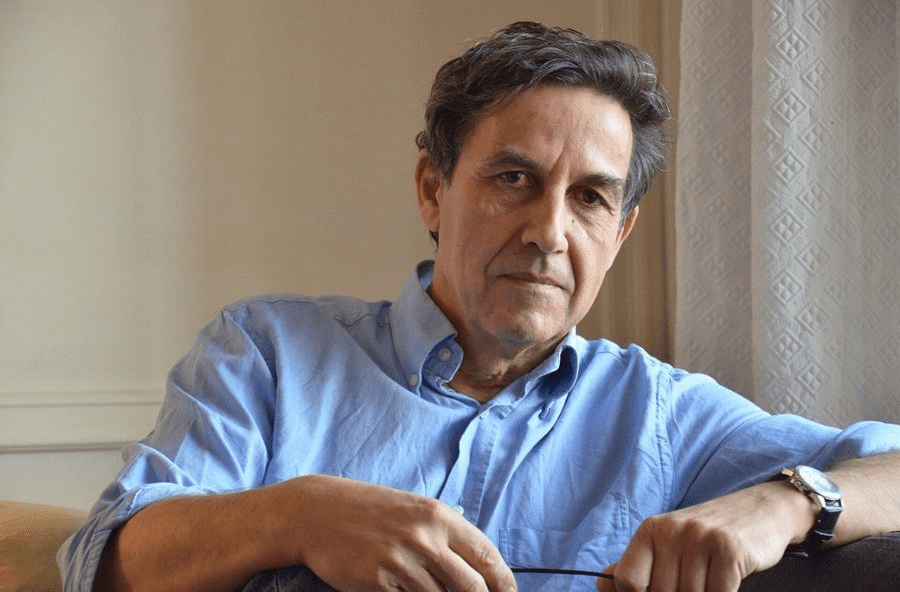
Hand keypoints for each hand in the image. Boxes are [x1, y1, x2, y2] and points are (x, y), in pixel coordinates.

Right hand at [279, 475, 516, 591]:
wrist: (318, 512)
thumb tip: (477, 570)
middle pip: (471, 588)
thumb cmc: (370, 510)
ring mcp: (400, 561)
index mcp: (439, 516)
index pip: (487, 557)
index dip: (504, 584)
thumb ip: (446, 535)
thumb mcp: (414, 510)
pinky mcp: (376, 582)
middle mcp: (424, 538)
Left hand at [596, 481, 814, 591]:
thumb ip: (637, 565)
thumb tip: (602, 584)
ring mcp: (700, 538)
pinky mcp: (729, 550)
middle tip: (694, 584)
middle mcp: (671, 531)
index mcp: (650, 531)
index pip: (626, 580)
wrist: (761, 510)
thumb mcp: (668, 543)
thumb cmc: (708, 536)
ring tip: (711, 581)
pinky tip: (726, 583)